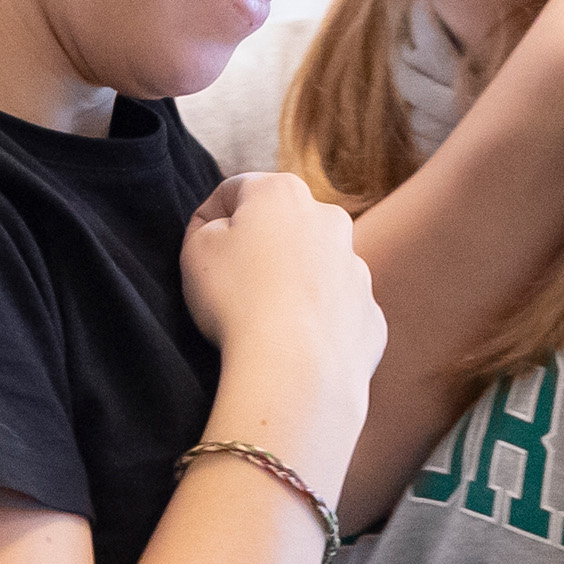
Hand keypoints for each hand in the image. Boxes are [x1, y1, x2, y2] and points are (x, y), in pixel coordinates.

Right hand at [183, 172, 384, 474]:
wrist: (293, 371)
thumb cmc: (236, 302)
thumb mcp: (195, 250)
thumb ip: (208, 226)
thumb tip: (226, 229)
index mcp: (283, 193)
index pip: (234, 192)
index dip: (207, 221)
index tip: (197, 254)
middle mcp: (330, 221)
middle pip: (282, 227)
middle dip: (257, 250)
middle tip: (229, 288)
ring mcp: (357, 269)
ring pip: (314, 269)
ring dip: (290, 285)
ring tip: (262, 322)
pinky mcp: (369, 315)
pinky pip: (336, 313)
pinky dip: (316, 324)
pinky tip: (293, 346)